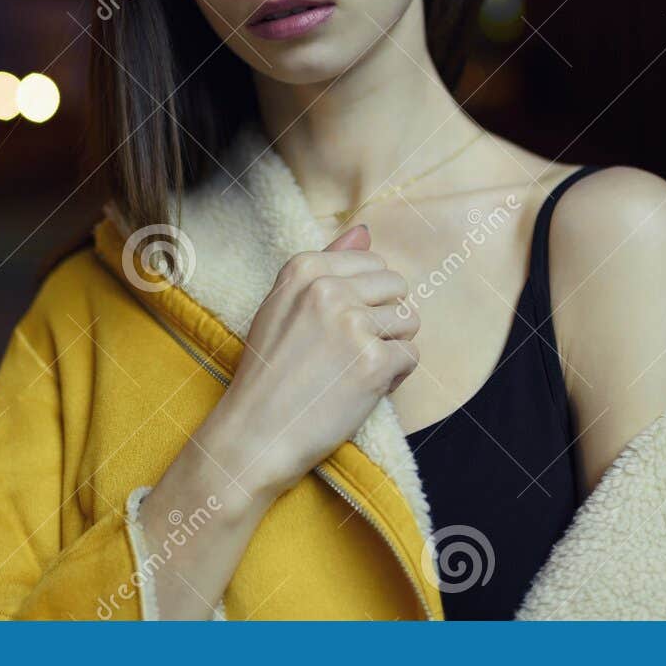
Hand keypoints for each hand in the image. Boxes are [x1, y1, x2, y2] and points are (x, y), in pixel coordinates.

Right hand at [209, 224, 419, 498]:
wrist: (255, 435)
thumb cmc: (269, 373)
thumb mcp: (283, 305)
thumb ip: (327, 263)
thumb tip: (365, 230)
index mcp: (304, 269)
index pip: (373, 264)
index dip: (365, 300)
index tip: (335, 328)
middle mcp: (328, 289)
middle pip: (397, 288)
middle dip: (384, 320)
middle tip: (348, 352)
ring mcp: (352, 324)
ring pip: (409, 322)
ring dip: (391, 348)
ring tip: (353, 370)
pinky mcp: (373, 363)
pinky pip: (410, 357)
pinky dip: (393, 378)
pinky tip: (360, 390)